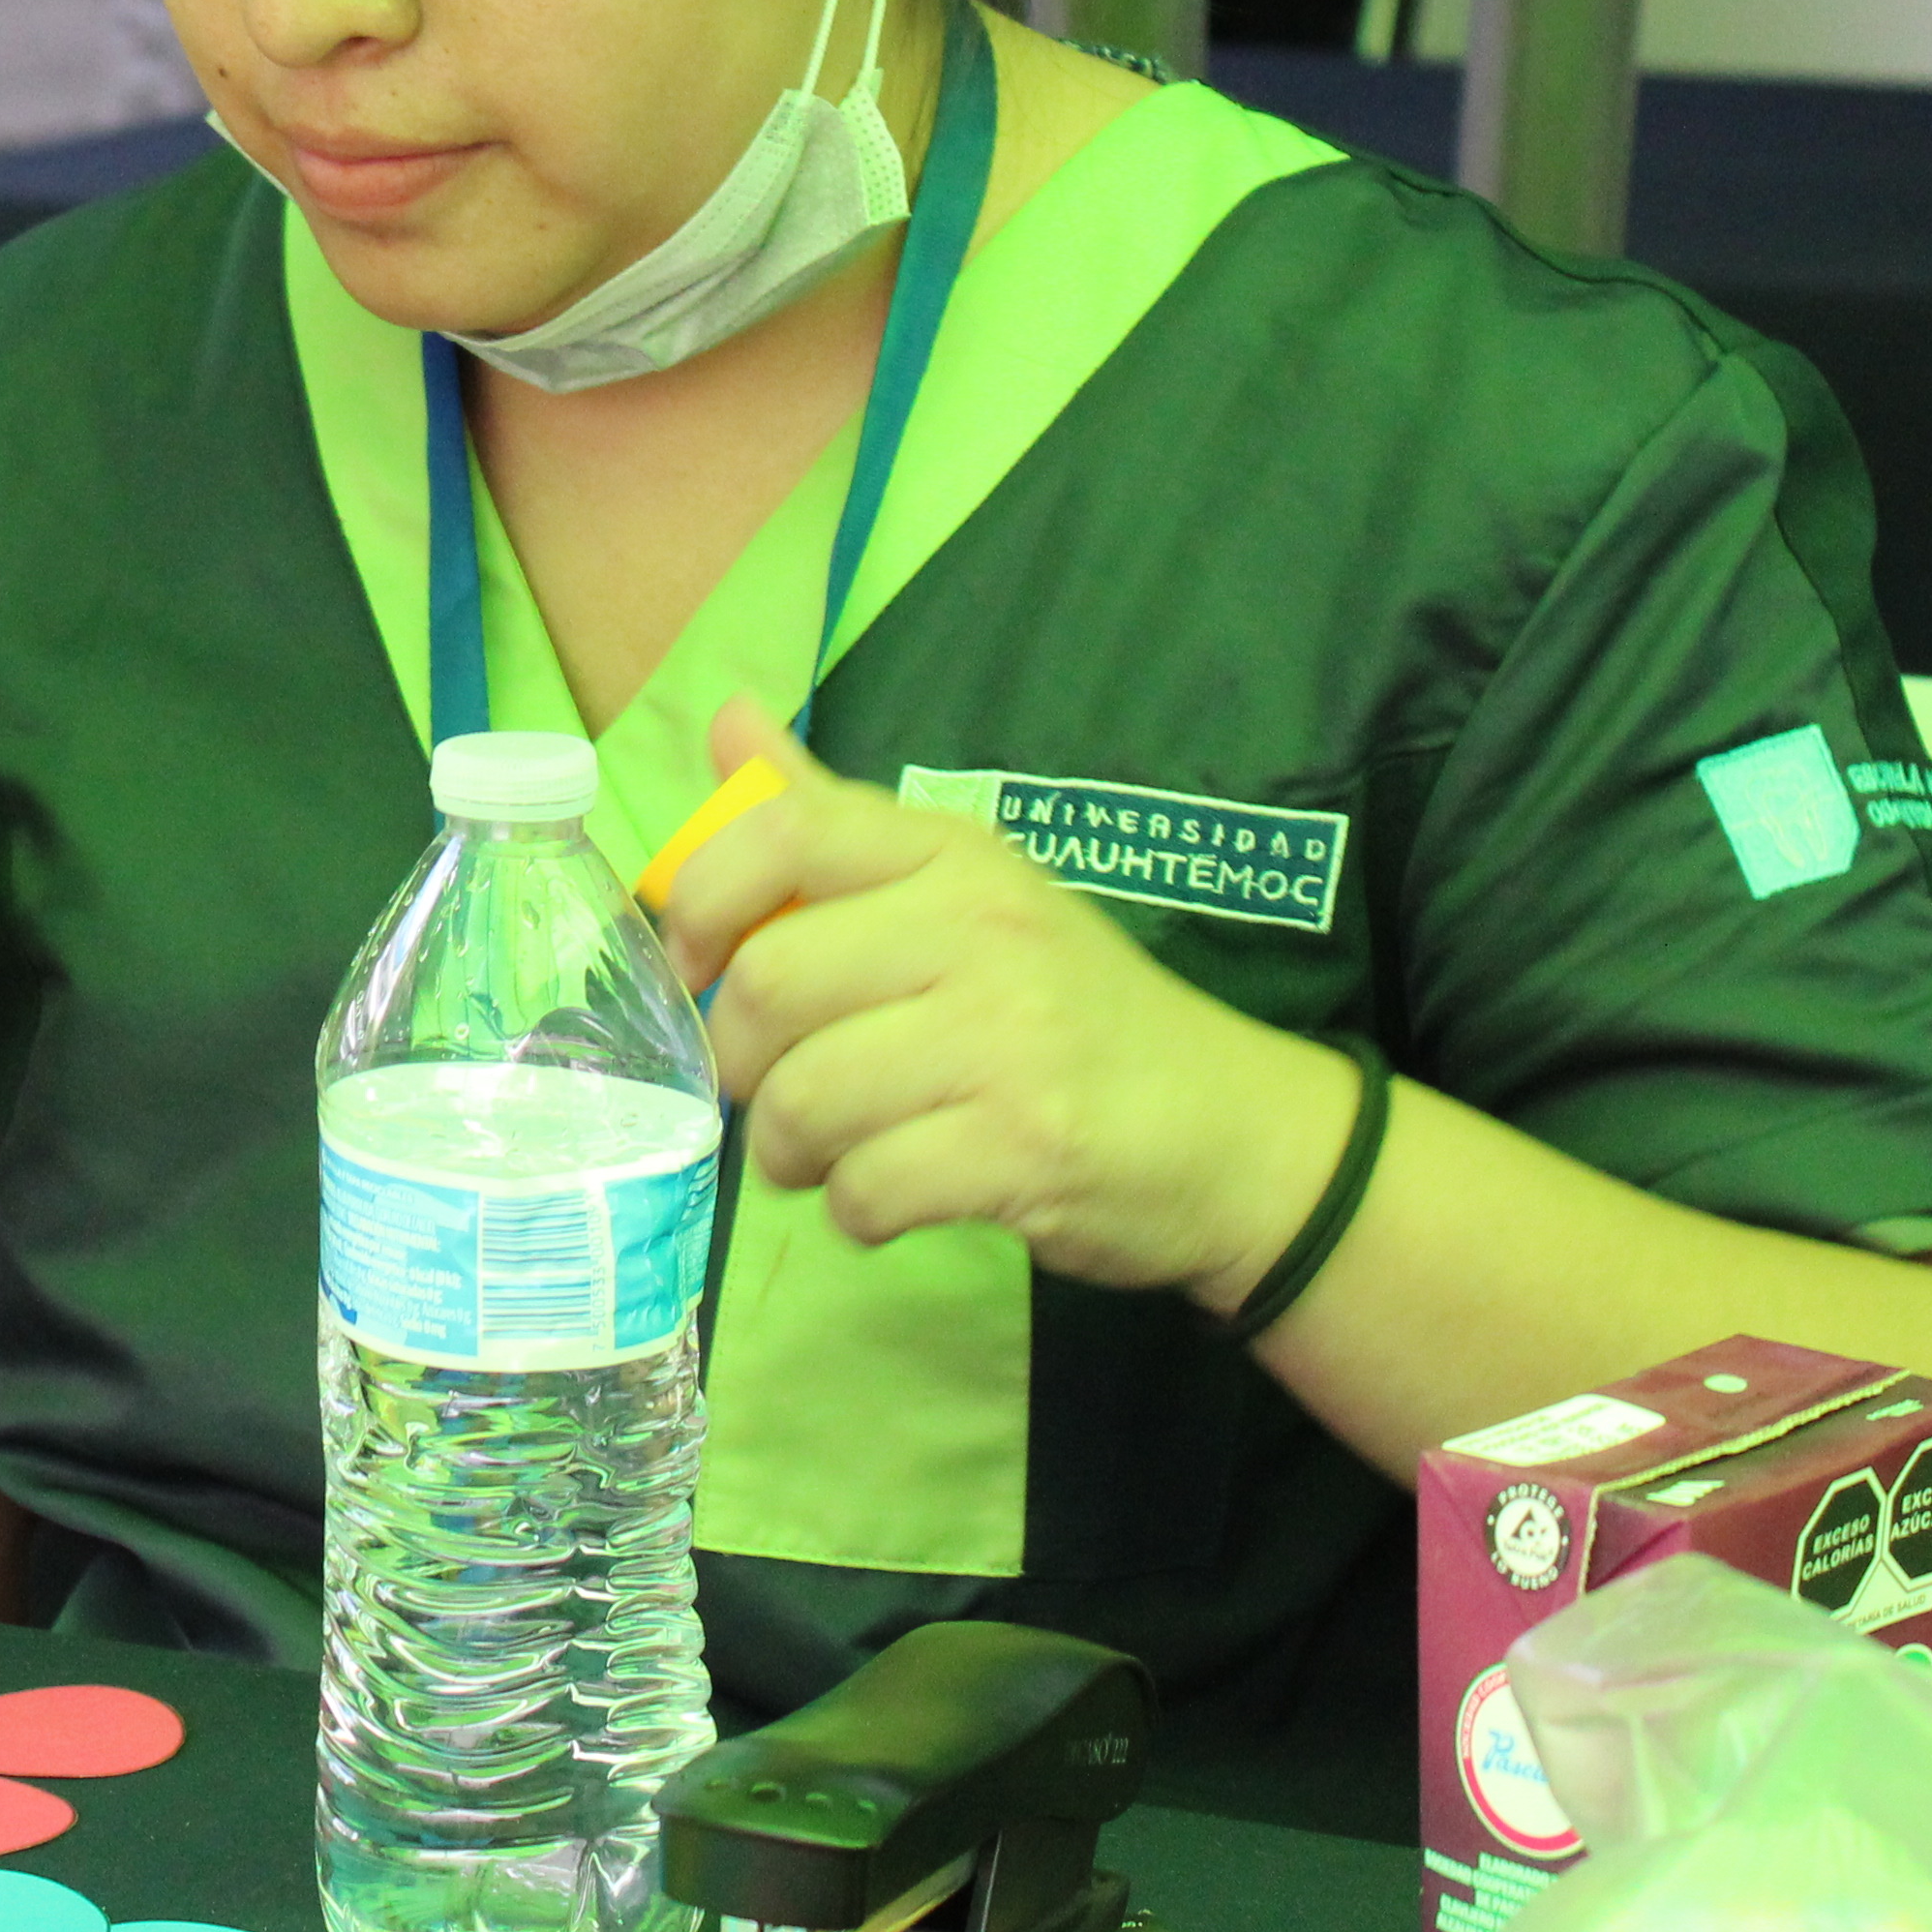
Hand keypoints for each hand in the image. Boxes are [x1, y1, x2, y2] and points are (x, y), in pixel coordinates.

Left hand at [649, 696, 1359, 1307]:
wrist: (1238, 1135)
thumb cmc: (1076, 1014)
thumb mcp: (969, 893)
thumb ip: (835, 821)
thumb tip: (726, 719)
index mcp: (957, 856)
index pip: (784, 831)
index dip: (701, 902)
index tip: (693, 965)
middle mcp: (983, 929)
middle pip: (772, 983)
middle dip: (739, 1062)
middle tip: (772, 1092)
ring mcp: (1011, 1038)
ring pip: (807, 1099)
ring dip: (788, 1151)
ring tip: (826, 1156)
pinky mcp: (1030, 1146)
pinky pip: (869, 1187)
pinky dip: (854, 1211)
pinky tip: (888, 1198)